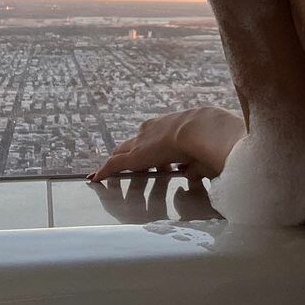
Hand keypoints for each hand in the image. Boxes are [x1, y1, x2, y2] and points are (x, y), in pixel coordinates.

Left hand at [87, 107, 245, 183]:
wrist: (200, 129)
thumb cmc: (208, 137)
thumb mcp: (203, 151)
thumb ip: (196, 165)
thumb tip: (191, 173)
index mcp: (170, 125)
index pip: (153, 135)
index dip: (148, 144)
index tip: (148, 152)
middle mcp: (152, 130)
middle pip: (134, 142)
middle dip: (127, 152)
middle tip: (123, 160)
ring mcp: (141, 142)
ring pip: (122, 152)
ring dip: (117, 162)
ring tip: (105, 171)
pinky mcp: (133, 156)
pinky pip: (114, 164)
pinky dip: (105, 171)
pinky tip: (95, 178)